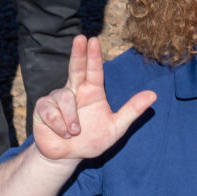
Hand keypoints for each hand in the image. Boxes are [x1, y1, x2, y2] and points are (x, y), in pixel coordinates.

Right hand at [30, 33, 157, 161]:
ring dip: (71, 118)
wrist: (67, 157)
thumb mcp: (115, 127)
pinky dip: (59, 124)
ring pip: (64, 98)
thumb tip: (153, 95)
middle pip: (76, 67)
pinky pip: (50, 111)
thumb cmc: (91, 140)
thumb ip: (132, 110)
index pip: (94, 70)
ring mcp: (57, 98)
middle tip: (80, 38)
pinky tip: (63, 133)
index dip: (93, 56)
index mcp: (92, 91)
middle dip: (78, 53)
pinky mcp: (43, 109)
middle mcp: (74, 90)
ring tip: (74, 132)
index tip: (93, 40)